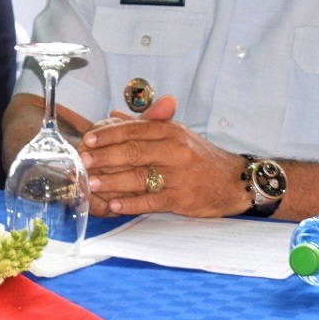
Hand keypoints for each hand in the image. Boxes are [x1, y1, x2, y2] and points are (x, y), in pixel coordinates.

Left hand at [78, 95, 248, 216]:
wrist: (235, 181)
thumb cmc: (200, 157)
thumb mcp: (176, 134)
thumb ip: (145, 125)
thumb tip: (113, 115)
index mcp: (171, 131)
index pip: (134, 129)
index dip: (108, 134)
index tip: (88, 139)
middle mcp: (176, 150)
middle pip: (133, 151)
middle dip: (104, 157)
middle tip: (83, 162)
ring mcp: (180, 175)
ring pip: (139, 177)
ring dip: (112, 181)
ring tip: (92, 184)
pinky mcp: (183, 198)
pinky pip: (152, 201)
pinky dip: (131, 203)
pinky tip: (115, 204)